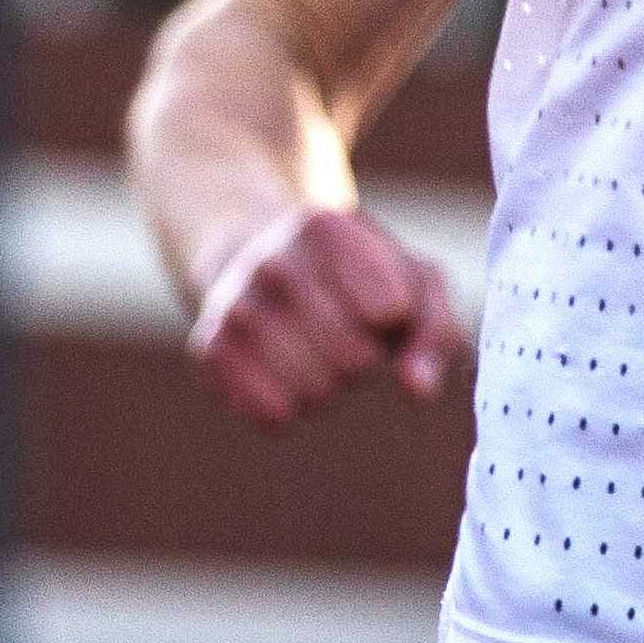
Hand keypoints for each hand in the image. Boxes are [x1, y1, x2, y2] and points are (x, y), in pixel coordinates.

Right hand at [188, 204, 471, 428]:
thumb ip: (434, 330)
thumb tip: (418, 389)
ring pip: (315, 392)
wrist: (256, 254)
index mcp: (325, 228)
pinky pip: (273, 415)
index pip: (390, 310)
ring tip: (319, 347)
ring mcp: (235, 307)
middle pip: (354, 360)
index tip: (383, 300)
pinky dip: (295, 407)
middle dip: (367, 357)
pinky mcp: (209, 350)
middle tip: (349, 330)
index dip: (396, 318)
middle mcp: (271, 263)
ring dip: (332, 385)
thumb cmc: (357, 274)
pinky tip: (288, 370)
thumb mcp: (411, 279)